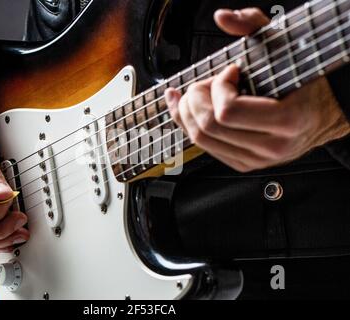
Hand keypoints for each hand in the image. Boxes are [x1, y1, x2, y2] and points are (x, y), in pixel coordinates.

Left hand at [165, 8, 349, 171]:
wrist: (323, 113)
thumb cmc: (303, 81)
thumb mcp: (283, 48)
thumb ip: (253, 26)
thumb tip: (223, 17)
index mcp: (286, 120)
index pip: (227, 112)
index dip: (219, 86)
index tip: (230, 71)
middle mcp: (270, 146)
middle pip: (208, 127)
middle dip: (195, 98)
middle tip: (204, 82)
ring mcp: (256, 159)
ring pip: (201, 139)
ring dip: (187, 112)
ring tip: (195, 94)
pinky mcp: (244, 163)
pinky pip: (206, 148)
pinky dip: (190, 126)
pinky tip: (188, 109)